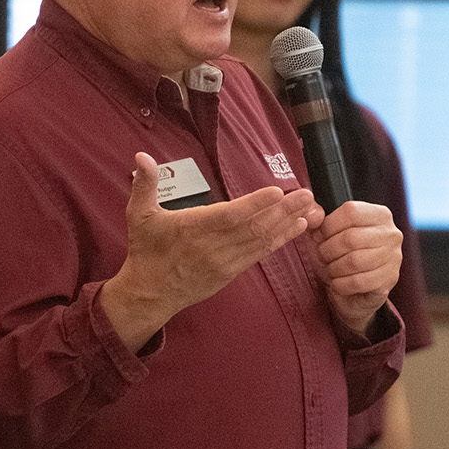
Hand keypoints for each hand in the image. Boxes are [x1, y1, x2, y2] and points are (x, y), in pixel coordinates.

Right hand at [101, 152, 320, 347]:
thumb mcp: (138, 215)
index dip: (255, 204)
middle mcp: (213, 246)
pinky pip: (259, 254)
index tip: (277, 191)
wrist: (150, 293)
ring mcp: (225, 262)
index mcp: (193, 228)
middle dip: (282, 210)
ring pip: (261, 240)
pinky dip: (279, 240)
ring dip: (286, 224)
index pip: (229, 215)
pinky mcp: (231, 273)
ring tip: (310, 208)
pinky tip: (296, 228)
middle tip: (307, 195)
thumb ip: (144, 184)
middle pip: (253, 227)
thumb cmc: (146, 251)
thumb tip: (142, 155)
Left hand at [312, 200, 401, 333]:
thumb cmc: (342, 257)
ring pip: (354, 261)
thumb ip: (320, 222)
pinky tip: (337, 283)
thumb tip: (311, 216)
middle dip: (328, 250)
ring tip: (330, 270)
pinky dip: (341, 284)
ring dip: (334, 268)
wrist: (356, 292)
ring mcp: (394, 257)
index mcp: (380, 215)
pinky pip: (358, 282)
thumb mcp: (330, 234)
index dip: (328, 225)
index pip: (351, 212)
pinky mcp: (389, 280)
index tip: (318, 237)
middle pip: (351, 237)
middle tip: (322, 257)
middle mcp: (391, 234)